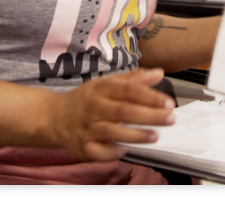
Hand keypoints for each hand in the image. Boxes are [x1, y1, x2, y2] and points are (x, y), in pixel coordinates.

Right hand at [49, 68, 174, 161]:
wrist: (54, 116)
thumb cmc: (87, 99)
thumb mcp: (107, 83)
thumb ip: (134, 79)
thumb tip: (159, 73)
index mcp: (101, 89)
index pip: (129, 90)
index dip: (150, 96)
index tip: (169, 102)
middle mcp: (94, 107)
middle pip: (124, 111)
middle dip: (150, 115)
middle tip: (170, 119)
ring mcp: (88, 128)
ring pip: (113, 132)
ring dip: (136, 135)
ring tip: (155, 136)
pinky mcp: (83, 147)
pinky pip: (99, 152)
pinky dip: (113, 152)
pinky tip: (125, 150)